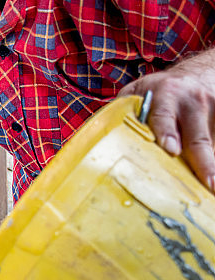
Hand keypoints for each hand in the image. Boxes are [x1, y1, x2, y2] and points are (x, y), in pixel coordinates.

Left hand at [119, 48, 214, 191]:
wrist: (196, 76)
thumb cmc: (158, 93)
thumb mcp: (137, 93)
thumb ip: (122, 113)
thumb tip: (93, 141)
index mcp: (164, 94)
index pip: (163, 116)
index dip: (167, 132)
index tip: (171, 149)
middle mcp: (192, 102)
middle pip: (198, 137)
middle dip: (203, 161)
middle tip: (207, 182)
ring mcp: (213, 111)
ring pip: (212, 143)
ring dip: (211, 166)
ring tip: (211, 187)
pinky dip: (214, 162)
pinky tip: (211, 178)